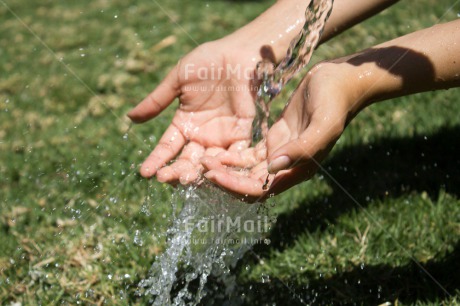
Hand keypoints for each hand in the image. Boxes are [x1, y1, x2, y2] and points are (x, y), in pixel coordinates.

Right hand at [128, 39, 259, 183]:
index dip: (157, 160)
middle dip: (175, 171)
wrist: (238, 54)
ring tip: (186, 178)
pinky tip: (214, 170)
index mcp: (184, 124)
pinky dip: (226, 164)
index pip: (167, 147)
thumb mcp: (177, 80)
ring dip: (198, 172)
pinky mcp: (242, 134)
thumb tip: (129, 118)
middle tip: (164, 178)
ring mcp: (222, 137)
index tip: (145, 172)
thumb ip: (157, 101)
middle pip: (187, 160)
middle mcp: (202, 135)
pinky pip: (235, 154)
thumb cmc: (207, 62)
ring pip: (209, 162)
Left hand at [202, 62, 360, 200]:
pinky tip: (214, 149)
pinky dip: (231, 155)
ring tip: (201, 159)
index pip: (261, 189)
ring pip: (246, 170)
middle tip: (199, 167)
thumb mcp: (323, 124)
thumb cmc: (335, 102)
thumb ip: (302, 148)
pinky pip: (248, 154)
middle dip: (224, 179)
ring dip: (225, 168)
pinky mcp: (274, 139)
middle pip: (249, 184)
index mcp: (298, 170)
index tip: (213, 175)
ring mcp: (279, 153)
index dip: (236, 186)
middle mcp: (287, 166)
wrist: (341, 81)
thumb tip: (273, 168)